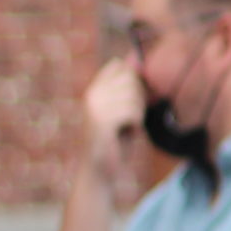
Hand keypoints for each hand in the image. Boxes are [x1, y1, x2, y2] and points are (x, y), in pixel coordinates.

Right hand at [82, 58, 146, 179]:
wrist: (99, 170)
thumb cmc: (115, 141)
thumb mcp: (122, 109)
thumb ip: (128, 87)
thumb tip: (139, 59)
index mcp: (94, 89)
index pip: (119, 65)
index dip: (134, 80)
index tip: (131, 101)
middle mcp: (91, 94)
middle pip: (131, 79)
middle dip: (139, 100)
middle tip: (128, 119)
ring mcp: (95, 107)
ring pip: (134, 97)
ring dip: (137, 116)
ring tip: (124, 128)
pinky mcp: (101, 120)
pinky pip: (133, 113)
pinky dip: (135, 125)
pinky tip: (125, 134)